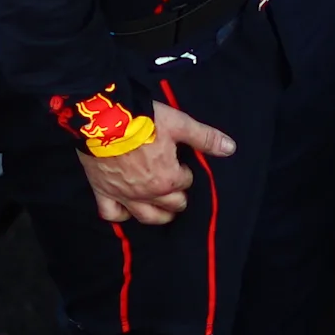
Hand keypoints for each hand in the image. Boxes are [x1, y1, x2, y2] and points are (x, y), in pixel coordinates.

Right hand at [79, 105, 236, 224]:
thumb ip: (205, 138)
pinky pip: (112, 213)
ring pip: (146, 216)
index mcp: (168, 178)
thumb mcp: (179, 124)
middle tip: (177, 187)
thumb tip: (231, 148)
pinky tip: (126, 211)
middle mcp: (148, 192)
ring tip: (164, 212)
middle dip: (178, 198)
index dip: (185, 172)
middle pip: (171, 204)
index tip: (180, 163)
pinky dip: (120, 215)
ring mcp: (125, 195)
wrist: (104, 118)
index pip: (185, 182)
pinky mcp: (103, 192)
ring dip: (159, 216)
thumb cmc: (144, 120)